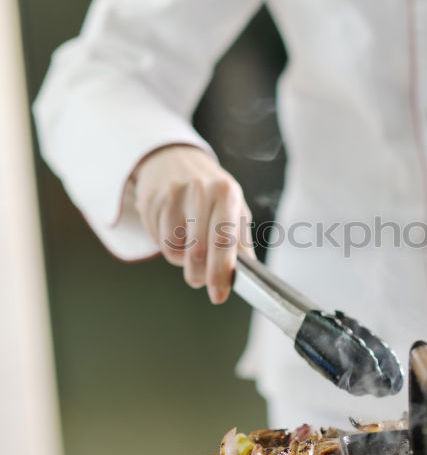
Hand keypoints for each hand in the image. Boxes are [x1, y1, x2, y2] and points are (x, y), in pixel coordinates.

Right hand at [132, 145, 252, 303]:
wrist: (173, 159)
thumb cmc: (211, 191)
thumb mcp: (233, 207)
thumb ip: (239, 241)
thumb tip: (246, 275)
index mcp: (227, 193)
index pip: (223, 240)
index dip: (220, 272)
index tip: (219, 295)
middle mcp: (200, 190)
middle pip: (196, 251)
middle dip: (199, 276)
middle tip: (200, 280)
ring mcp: (173, 194)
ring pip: (173, 251)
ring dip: (181, 261)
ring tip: (188, 247)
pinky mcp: (151, 201)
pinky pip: (158, 242)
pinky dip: (168, 247)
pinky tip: (174, 233)